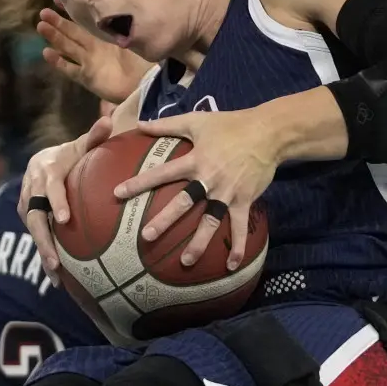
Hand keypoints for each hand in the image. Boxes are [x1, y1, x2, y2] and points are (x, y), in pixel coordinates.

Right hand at [20, 117, 113, 276]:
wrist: (41, 163)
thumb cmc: (70, 155)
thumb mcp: (81, 145)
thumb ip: (94, 136)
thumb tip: (108, 121)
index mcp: (45, 172)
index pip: (49, 188)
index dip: (55, 203)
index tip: (64, 219)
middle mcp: (31, 190)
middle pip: (34, 217)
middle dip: (43, 239)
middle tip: (56, 259)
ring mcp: (26, 207)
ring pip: (32, 232)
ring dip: (43, 253)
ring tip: (56, 274)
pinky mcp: (28, 220)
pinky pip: (36, 239)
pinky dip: (45, 258)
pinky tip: (58, 282)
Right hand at [38, 8, 151, 104]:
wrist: (145, 84)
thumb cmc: (142, 59)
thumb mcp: (132, 35)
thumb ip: (121, 22)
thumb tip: (114, 1)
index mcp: (105, 36)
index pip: (85, 20)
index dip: (71, 10)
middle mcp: (94, 47)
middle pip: (72, 32)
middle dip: (58, 22)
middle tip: (43, 12)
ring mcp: (89, 62)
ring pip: (68, 47)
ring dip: (54, 37)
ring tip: (41, 26)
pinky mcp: (87, 77)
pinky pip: (69, 69)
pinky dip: (58, 62)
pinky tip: (46, 53)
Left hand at [113, 110, 276, 270]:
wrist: (268, 132)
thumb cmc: (230, 124)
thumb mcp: (197, 120)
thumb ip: (166, 124)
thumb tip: (139, 123)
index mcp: (195, 159)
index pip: (162, 172)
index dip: (139, 182)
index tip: (118, 193)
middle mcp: (209, 179)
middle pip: (183, 202)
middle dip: (164, 220)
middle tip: (146, 236)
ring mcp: (227, 192)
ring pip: (209, 220)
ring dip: (198, 242)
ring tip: (185, 261)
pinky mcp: (244, 200)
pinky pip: (239, 226)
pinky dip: (237, 247)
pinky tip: (231, 265)